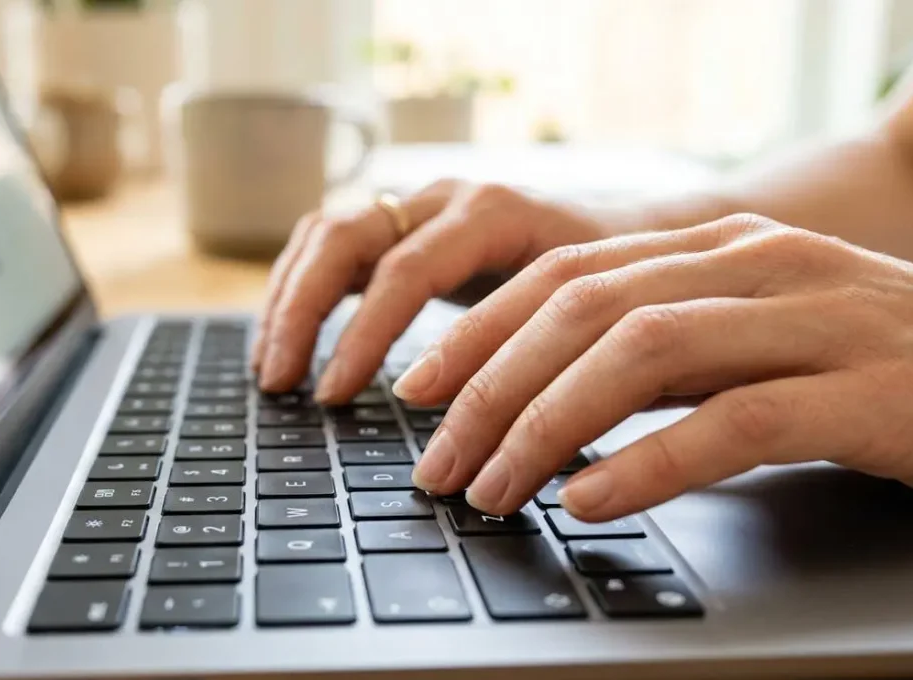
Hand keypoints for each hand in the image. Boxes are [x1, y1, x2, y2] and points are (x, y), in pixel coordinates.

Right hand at [251, 180, 609, 401]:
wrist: (640, 239)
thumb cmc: (618, 286)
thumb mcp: (585, 316)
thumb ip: (528, 356)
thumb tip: (469, 429)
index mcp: (492, 212)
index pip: (404, 268)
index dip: (363, 334)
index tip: (334, 395)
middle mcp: (446, 198)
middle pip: (343, 236)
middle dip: (302, 312)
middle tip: (282, 383)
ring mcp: (420, 204)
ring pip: (325, 234)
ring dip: (288, 300)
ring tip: (272, 371)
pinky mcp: (406, 225)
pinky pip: (331, 245)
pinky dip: (302, 291)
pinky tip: (289, 342)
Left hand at [399, 214, 912, 520]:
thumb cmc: (903, 370)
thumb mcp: (773, 339)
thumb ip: (679, 354)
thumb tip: (561, 404)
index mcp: (729, 246)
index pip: (570, 272)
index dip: (478, 330)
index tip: (416, 390)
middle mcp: (763, 265)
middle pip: (585, 307)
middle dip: (488, 385)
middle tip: (434, 461)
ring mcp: (820, 320)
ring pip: (643, 353)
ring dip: (546, 425)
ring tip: (492, 489)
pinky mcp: (872, 393)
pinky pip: (733, 422)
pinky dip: (648, 463)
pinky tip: (591, 501)